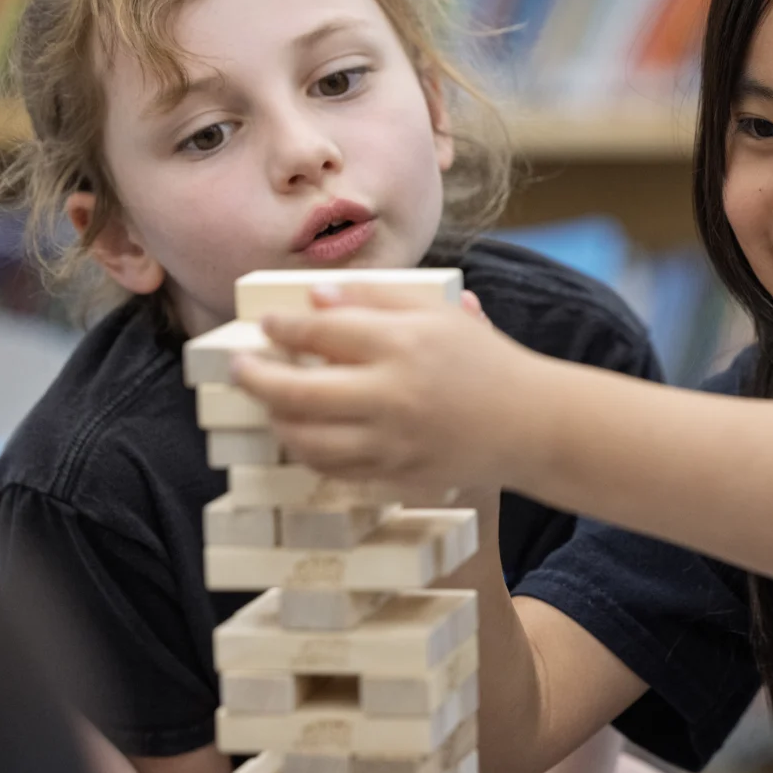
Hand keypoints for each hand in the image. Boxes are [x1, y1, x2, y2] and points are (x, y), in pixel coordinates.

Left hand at [231, 283, 540, 488]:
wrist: (532, 424)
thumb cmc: (487, 362)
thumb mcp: (440, 314)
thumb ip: (378, 298)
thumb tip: (315, 298)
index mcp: (403, 344)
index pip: (319, 332)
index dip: (280, 328)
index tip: (266, 325)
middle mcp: (392, 394)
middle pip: (296, 391)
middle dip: (255, 378)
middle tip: (240, 367)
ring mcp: (392, 442)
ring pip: (306, 439)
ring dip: (277, 420)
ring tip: (272, 404)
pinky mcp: (396, 475)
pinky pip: (334, 469)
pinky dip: (310, 451)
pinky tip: (307, 434)